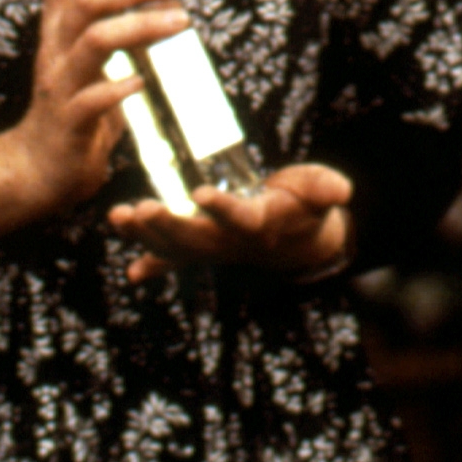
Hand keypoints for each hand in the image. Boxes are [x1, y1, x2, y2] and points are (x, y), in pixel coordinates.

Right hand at [12, 0, 196, 219]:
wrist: (39, 168)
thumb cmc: (75, 106)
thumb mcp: (87, 55)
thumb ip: (109, 22)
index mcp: (58, 25)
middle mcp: (54, 47)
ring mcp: (60, 83)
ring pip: (94, 40)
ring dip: (140, 27)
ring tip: (179, 24)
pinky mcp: (70, 120)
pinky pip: (93, 97)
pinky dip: (121, 87)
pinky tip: (143, 84)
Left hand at [107, 160, 354, 285]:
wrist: (300, 242)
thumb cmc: (306, 205)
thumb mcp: (318, 191)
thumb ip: (325, 188)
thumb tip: (343, 189)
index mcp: (262, 225)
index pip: (241, 219)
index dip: (222, 209)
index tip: (201, 194)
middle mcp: (234, 243)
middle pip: (198, 239)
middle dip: (169, 226)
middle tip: (142, 209)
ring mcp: (215, 249)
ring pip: (176, 249)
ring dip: (146, 237)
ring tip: (118, 217)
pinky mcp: (203, 249)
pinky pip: (174, 260)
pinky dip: (153, 265)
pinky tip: (133, 274)